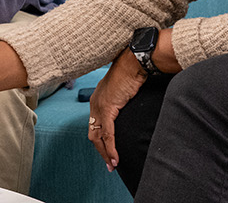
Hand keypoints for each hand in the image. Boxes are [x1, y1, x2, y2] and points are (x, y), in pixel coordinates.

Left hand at [89, 49, 148, 171]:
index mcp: (97, 99)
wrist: (134, 63)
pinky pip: (108, 134)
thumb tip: (127, 106)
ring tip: (113, 165)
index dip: (100, 140)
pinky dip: (111, 148)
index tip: (107, 152)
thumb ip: (121, 101)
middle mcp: (95, 104)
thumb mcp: (123, 91)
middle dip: (101, 151)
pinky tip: (115, 158)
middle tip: (109, 163)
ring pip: (99, 137)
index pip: (95, 125)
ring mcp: (99, 107)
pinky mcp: (107, 109)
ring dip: (106, 153)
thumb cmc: (132, 73)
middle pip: (93, 134)